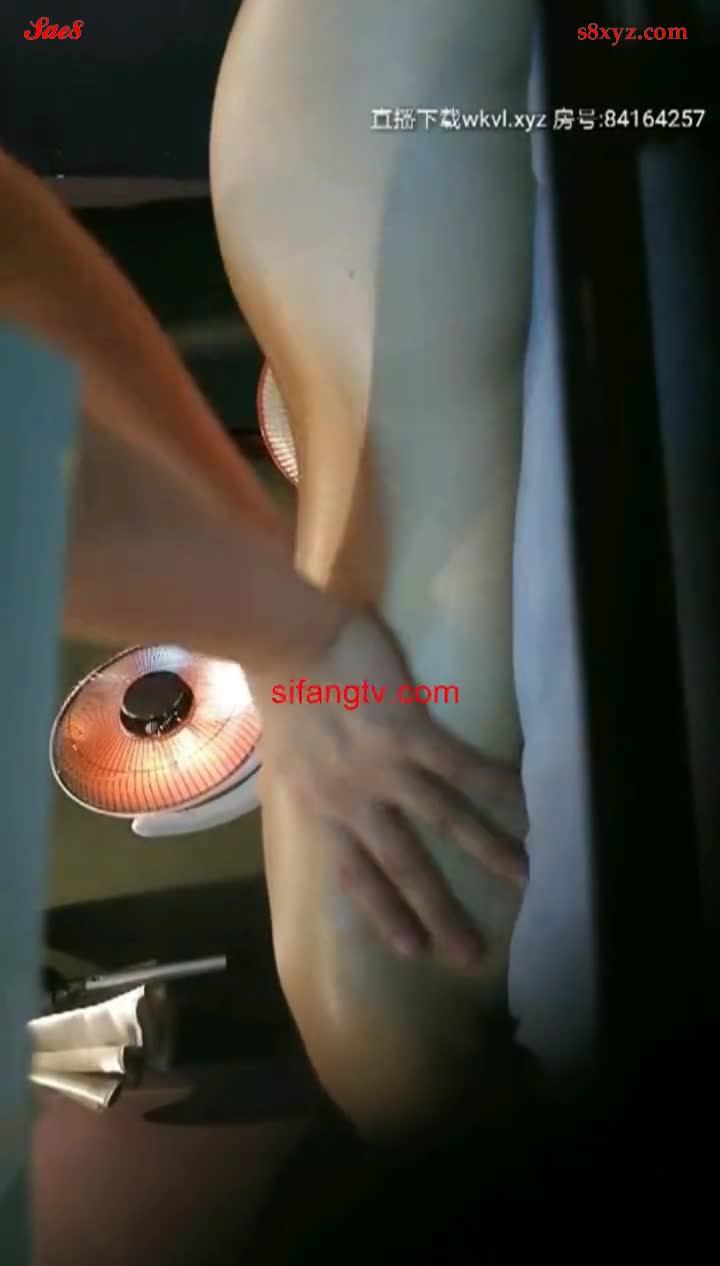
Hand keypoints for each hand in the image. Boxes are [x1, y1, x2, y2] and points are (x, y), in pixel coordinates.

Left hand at [250, 608, 527, 968]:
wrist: (284, 641)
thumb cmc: (281, 688)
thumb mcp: (286, 757)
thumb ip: (314, 785)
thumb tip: (331, 798)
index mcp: (318, 809)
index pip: (355, 875)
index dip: (387, 914)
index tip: (415, 950)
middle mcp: (352, 801)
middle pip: (404, 865)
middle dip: (440, 913)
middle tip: (473, 954)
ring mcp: (382, 768)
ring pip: (443, 822)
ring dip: (486, 853)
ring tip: (524, 880)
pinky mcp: (408, 732)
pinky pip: (459, 767)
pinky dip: (495, 785)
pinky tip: (526, 801)